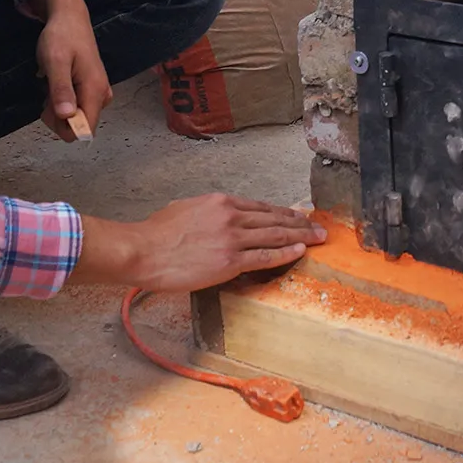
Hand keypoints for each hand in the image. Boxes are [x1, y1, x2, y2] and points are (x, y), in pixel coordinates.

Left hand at [35, 0, 111, 140]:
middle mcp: (101, 95)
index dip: (63, 126)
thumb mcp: (55, 61)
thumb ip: (61, 89)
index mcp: (95, 90)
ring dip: (58, 108)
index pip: (84, 130)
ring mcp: (98, 92)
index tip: (49, 107)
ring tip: (52, 84)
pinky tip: (57, 84)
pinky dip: (62, 101)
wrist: (69, 18)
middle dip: (58, 116)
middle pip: (79, 126)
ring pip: (76, 118)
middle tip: (48, 91)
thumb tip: (67, 116)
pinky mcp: (93, 89)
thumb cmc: (61, 36)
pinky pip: (77, 107)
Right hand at [71, 194, 328, 290]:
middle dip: (300, 223)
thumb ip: (207, 212)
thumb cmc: (156, 233)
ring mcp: (233, 238)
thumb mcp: (185, 209)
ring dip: (300, 236)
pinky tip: (300, 251)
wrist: (143, 250)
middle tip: (318, 226)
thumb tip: (216, 218)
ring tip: (318, 238)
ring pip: (275, 235)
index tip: (297, 214)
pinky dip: (285, 253)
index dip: (282, 212)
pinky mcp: (230, 260)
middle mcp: (231, 216)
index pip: (261, 206)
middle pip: (274, 219)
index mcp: (221, 202)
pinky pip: (265, 256)